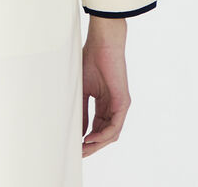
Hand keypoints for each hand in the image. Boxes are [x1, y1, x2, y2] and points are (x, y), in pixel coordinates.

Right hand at [81, 16, 130, 156]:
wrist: (102, 44)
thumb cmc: (91, 60)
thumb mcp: (83, 90)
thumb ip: (83, 110)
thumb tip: (79, 130)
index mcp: (104, 103)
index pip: (97, 127)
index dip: (86, 138)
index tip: (74, 145)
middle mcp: (114, 107)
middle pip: (104, 134)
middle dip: (91, 146)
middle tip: (78, 153)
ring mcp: (120, 106)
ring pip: (111, 134)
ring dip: (97, 144)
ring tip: (83, 148)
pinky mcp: (123, 103)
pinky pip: (115, 126)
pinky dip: (103, 135)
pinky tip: (91, 138)